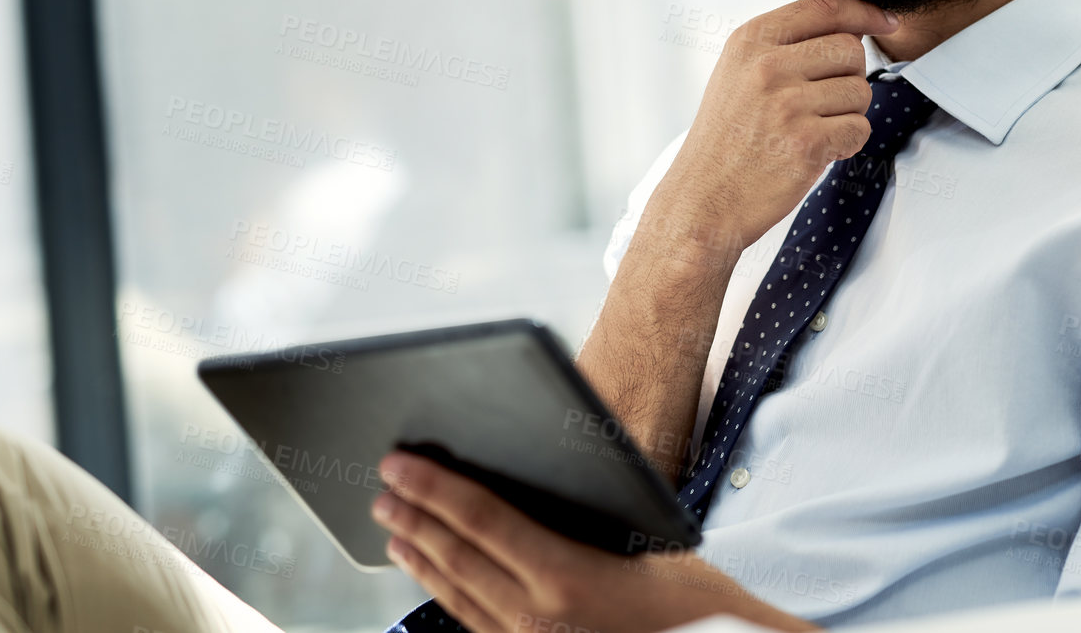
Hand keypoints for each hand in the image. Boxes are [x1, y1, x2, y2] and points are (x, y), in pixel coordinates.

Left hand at [372, 451, 818, 632]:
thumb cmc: (697, 601)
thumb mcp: (649, 540)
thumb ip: (588, 515)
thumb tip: (539, 472)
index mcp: (566, 580)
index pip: (483, 521)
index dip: (436, 488)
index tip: (402, 463)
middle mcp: (538, 620)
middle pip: (459, 558)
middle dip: (415, 516)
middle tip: (384, 486)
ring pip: (459, 596)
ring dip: (422, 556)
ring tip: (394, 527)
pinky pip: (478, 624)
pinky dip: (448, 593)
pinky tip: (436, 575)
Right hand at [652, 0, 897, 256]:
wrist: (702, 200)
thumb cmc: (725, 140)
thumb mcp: (737, 74)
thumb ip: (784, 46)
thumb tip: (850, 30)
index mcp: (749, 41)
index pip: (824, 7)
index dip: (864, 12)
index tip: (886, 21)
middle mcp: (767, 65)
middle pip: (850, 49)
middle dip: (850, 76)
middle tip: (823, 104)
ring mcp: (787, 103)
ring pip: (860, 90)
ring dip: (848, 113)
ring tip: (813, 130)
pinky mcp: (806, 142)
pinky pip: (859, 128)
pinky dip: (848, 143)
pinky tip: (818, 152)